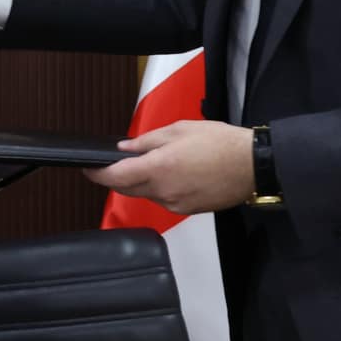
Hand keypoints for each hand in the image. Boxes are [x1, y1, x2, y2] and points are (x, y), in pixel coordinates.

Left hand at [84, 121, 255, 214]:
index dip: (98, 174)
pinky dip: (161, 188)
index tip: (88, 168)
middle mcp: (163, 191)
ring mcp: (175, 204)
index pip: (116, 177)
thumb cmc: (220, 143)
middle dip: (119, 177)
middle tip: (119, 162)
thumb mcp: (179, 130)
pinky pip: (164, 200)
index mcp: (158, 168)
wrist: (252, 166)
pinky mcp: (188, 210)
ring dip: (143, 181)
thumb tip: (125, 148)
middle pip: (128, 189)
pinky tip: (175, 173)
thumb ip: (147, 141)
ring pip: (147, 194)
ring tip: (159, 161)